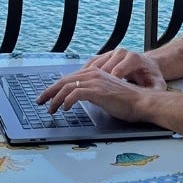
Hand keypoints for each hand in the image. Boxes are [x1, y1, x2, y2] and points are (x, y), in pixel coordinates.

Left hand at [37, 64, 152, 122]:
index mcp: (95, 74)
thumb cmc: (127, 101)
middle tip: (40, 101)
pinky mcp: (99, 91)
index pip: (69, 79)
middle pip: (64, 81)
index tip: (46, 96)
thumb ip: (92, 93)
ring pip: (67, 87)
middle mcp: (93, 74)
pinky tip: (65, 108)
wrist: (143, 102)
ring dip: (56, 99)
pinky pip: (76, 94)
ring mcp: (96, 82)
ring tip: (51, 109)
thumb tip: (80, 98)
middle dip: (49, 92)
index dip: (55, 87)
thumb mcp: (105, 95)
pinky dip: (67, 101)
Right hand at [81, 48, 165, 89]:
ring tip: (76, 88)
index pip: (116, 71)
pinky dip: (83, 73)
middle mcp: (120, 53)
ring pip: (93, 65)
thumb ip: (156, 89)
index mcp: (132, 58)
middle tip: (83, 94)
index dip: (108, 84)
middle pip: (102, 68)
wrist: (149, 65)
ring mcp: (111, 53)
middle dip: (93, 82)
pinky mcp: (105, 56)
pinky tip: (76, 82)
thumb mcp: (158, 83)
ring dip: (84, 77)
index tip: (101, 94)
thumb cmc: (152, 76)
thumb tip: (156, 95)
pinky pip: (91, 63)